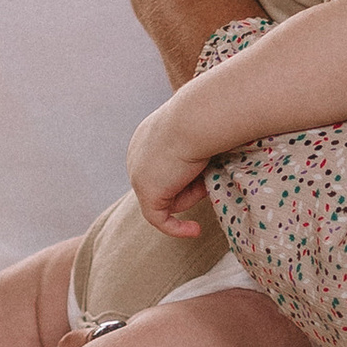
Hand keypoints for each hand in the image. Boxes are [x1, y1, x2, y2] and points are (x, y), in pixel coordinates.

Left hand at [125, 99, 206, 236]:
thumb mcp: (200, 134)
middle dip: (191, 185)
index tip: (206, 178)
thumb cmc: (207, 119)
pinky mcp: (146, 192)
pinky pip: (159, 219)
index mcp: (146, 137)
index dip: (187, 175)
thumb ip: (197, 152)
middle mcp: (136, 154)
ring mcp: (138, 173)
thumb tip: (210, 169)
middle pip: (164, 184)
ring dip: (192, 195)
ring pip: (167, 199)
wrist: (198, 117)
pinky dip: (177, 228)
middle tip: (210, 173)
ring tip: (206, 176)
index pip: (164, 167)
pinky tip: (196, 230)